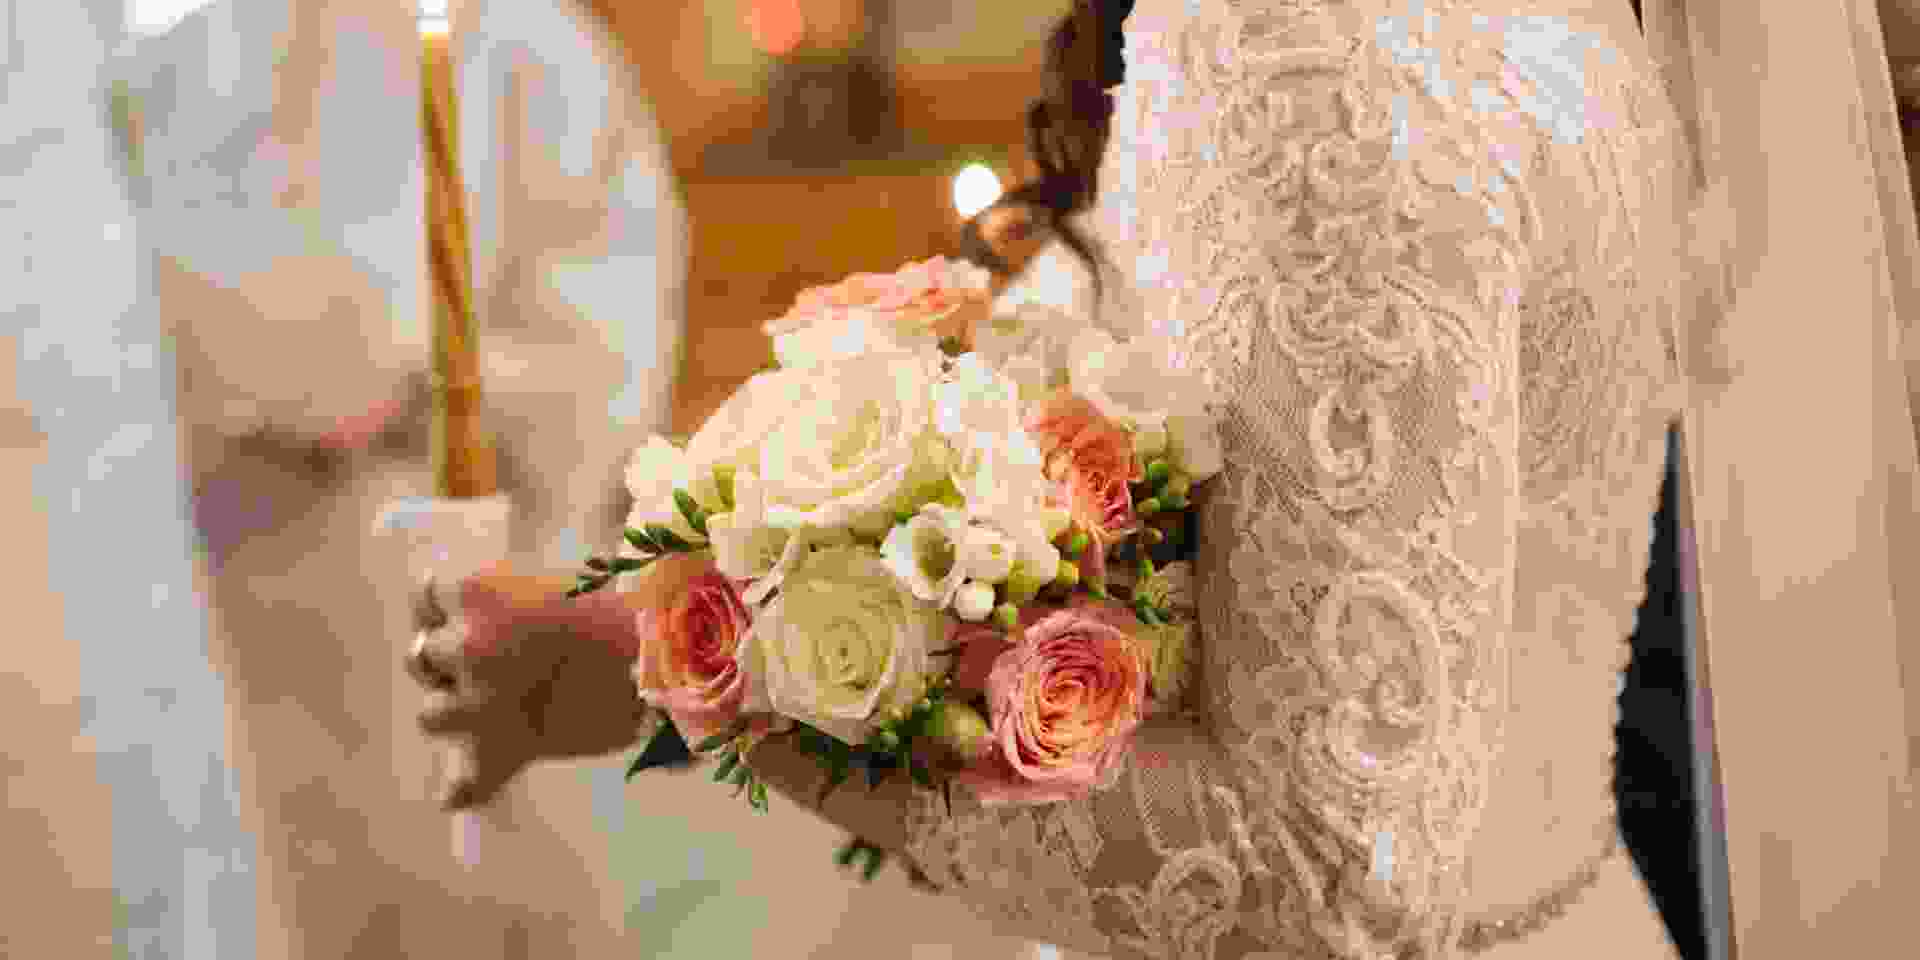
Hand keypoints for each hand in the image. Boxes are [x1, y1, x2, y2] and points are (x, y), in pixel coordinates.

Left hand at [405, 569, 650, 809]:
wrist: (666, 656)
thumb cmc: (626, 603)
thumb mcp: (558, 583)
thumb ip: (512, 599)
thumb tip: (492, 623)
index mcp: (479, 590)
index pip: (427, 596)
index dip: (444, 610)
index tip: (468, 614)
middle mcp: (468, 644)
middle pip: (422, 655)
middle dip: (449, 662)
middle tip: (494, 663)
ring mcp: (481, 702)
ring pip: (431, 715)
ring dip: (453, 714)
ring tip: (490, 712)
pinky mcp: (507, 750)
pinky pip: (464, 783)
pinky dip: (464, 788)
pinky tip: (460, 791)